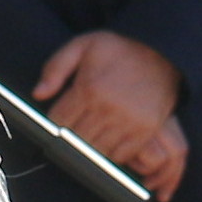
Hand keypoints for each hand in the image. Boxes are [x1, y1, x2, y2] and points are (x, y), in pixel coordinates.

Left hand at [33, 31, 187, 196]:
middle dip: (70, 136)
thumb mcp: (82, 46)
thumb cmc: (119, 49)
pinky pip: (120, 155)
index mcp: (89, 89)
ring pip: (96, 151)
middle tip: (74, 128)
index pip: (59, 122)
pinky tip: (108, 139)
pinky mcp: (144, 131)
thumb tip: (39, 94)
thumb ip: (55, 67)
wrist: (162, 52)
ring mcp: (128, 122)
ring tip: (90, 134)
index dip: (55, 122)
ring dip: (89, 147)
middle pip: (76, 140)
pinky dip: (110, 153)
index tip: (59, 118)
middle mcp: (108, 109)